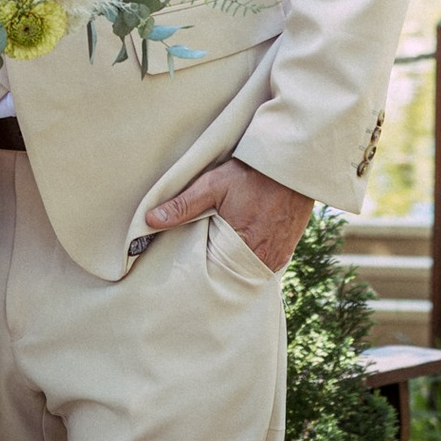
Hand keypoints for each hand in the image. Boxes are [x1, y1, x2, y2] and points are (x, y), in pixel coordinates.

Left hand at [145, 159, 312, 270]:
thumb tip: (150, 221)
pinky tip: (239, 250)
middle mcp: (262, 259)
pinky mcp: (286, 252)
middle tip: (200, 260)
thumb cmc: (251, 174)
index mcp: (242, 247)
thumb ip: (182, 206)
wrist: (290, 165)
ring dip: (234, 265)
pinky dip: (250, 260)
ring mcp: (277, 257)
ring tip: (219, 255)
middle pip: (231, 274)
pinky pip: (263, 265)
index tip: (185, 265)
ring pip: (247, 271)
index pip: (213, 272)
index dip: (200, 267)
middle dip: (216, 268)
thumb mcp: (212, 184)